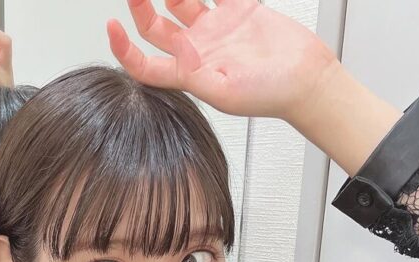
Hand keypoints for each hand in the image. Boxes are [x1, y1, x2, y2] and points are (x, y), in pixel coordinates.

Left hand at [107, 0, 338, 122]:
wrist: (307, 78)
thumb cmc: (270, 95)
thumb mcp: (225, 92)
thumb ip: (195, 74)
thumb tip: (175, 50)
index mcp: (190, 73)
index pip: (146, 65)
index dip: (124, 50)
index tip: (111, 26)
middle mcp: (199, 49)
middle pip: (156, 27)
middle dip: (140, 5)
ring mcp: (218, 28)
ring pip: (180, 0)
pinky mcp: (239, 10)